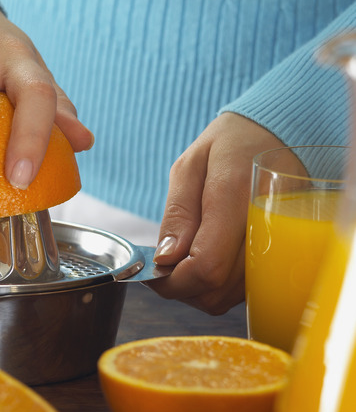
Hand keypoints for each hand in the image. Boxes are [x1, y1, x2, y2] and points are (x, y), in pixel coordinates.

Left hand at [147, 112, 286, 314]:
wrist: (279, 136)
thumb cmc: (229, 146)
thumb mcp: (190, 166)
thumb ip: (179, 213)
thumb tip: (165, 259)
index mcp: (235, 197)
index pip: (206, 267)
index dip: (173, 281)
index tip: (152, 273)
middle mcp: (264, 228)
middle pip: (216, 290)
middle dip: (180, 287)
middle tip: (164, 265)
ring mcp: (278, 246)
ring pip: (229, 297)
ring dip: (197, 289)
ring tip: (184, 259)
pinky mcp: (281, 257)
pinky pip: (244, 290)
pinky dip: (219, 286)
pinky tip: (207, 260)